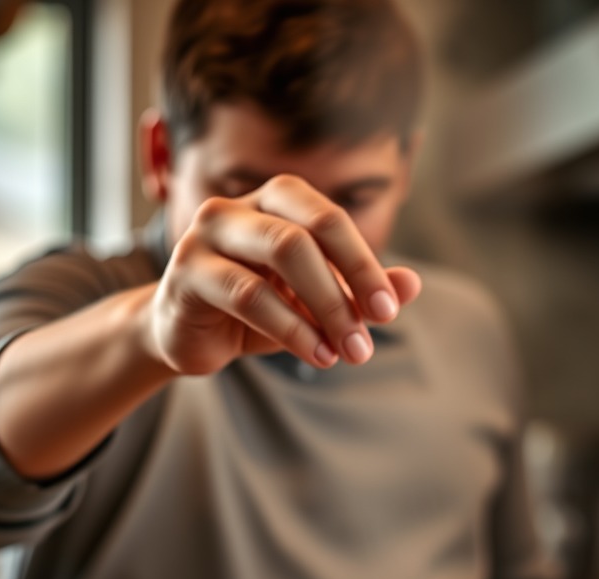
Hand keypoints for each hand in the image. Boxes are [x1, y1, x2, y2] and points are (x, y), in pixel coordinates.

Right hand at [146, 174, 421, 376]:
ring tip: (347, 353)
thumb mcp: (315, 302)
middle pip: (306, 233)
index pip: (329, 219)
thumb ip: (359, 291)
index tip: (390, 311)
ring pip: (281, 252)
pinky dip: (291, 329)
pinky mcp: (186, 274)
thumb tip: (412, 286)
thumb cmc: (259, 312)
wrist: (192, 338)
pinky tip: (317, 355)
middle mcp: (239, 208)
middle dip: (346, 289)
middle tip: (369, 338)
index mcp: (276, 202)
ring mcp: (206, 235)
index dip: (364, 264)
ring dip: (324, 310)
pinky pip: (249, 295)